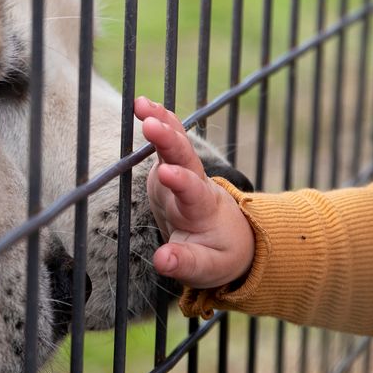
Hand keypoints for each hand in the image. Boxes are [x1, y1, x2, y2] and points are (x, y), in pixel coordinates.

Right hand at [132, 96, 254, 288]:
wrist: (231, 236)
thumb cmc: (217, 253)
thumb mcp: (207, 268)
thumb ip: (184, 263)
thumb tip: (161, 260)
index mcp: (203, 210)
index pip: (193, 193)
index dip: (181, 182)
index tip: (166, 173)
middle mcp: (195, 184)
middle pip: (184, 158)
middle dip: (169, 140)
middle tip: (150, 124)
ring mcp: (184, 173)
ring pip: (176, 143)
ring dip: (162, 121)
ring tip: (141, 104)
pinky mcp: (171, 168)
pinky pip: (166, 141)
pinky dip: (158, 121)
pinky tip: (141, 105)